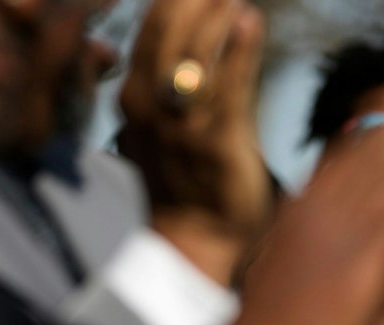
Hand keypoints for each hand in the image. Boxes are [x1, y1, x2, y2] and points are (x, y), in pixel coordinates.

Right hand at [117, 0, 271, 284]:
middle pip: (167, 26)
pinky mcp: (217, 140)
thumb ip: (158, 87)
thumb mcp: (156, 128)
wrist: (194, 242)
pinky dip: (238, 48)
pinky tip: (249, 18)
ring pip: (195, 48)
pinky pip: (228, 85)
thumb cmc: (181, 182)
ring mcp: (181, 121)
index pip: (152, 26)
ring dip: (216, 10)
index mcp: (133, 95)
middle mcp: (149, 103)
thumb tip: (171, 47)